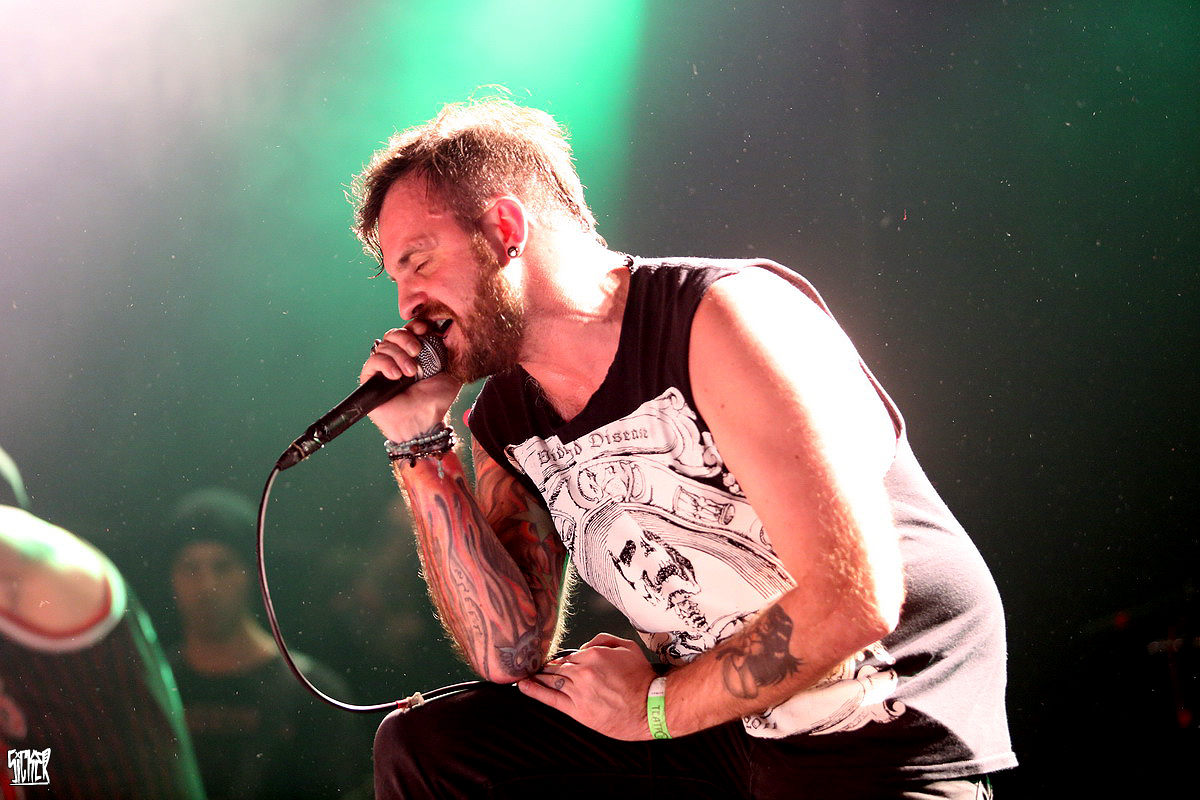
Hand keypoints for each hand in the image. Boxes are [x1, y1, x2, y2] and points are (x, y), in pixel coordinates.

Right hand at [361, 319, 461, 440]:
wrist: (425, 420)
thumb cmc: (437, 400)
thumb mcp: (450, 371)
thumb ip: (449, 352)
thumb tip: (447, 333)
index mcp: (414, 354)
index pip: (409, 330)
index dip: (415, 325)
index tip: (425, 329)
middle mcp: (397, 358)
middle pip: (393, 334)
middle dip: (406, 338)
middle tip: (417, 351)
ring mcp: (383, 368)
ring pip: (384, 346)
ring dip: (399, 356)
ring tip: (410, 372)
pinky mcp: (370, 379)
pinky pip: (373, 361)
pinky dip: (385, 364)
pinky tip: (396, 375)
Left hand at [517, 632, 656, 740]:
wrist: (650, 707)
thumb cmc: (641, 678)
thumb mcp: (627, 647)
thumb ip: (602, 639)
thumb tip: (583, 646)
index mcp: (593, 655)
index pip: (569, 655)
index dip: (563, 659)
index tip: (557, 662)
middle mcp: (583, 672)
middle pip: (556, 667)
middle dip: (547, 667)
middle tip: (535, 667)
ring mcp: (578, 692)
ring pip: (551, 680)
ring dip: (538, 677)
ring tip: (525, 675)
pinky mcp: (577, 710)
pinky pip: (550, 698)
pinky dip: (535, 691)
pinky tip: (523, 686)